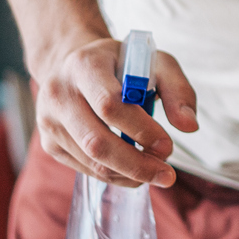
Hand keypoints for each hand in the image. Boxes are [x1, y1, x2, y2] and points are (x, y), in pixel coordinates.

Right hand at [30, 35, 198, 187]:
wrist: (76, 66)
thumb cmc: (121, 65)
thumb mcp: (155, 63)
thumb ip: (178, 89)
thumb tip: (190, 126)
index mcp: (84, 65)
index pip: (109, 105)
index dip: (141, 130)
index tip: (168, 145)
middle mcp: (59, 93)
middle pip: (97, 141)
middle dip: (137, 164)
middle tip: (167, 174)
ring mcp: (49, 121)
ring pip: (91, 161)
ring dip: (129, 174)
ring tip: (156, 172)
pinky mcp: (49, 143)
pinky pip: (84, 169)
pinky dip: (115, 175)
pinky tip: (135, 170)